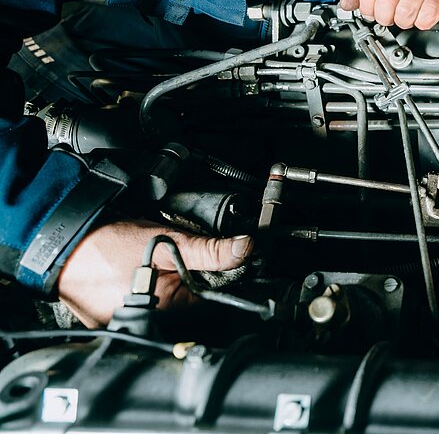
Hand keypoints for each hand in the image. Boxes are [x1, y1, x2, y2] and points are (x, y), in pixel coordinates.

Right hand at [56, 220, 251, 327]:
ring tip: (150, 265)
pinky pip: (145, 304)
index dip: (215, 274)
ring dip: (169, 283)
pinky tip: (138, 274)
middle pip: (190, 301)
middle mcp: (149, 326)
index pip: (212, 297)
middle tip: (170, 259)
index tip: (209, 258)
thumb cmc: (108, 246)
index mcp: (168, 312)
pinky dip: (148, 289)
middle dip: (190, 278)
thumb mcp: (167, 243)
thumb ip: (208, 250)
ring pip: (168, 302)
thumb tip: (246, 248)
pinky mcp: (116, 319)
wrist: (63, 248)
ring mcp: (131, 323)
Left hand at [339, 0, 438, 28]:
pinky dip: (421, 22)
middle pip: (385, 2)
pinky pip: (426, 18)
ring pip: (404, 12)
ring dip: (403, 20)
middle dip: (383, 16)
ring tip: (404, 15)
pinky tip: (420, 15)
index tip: (370, 8)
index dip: (366, 4)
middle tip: (388, 14)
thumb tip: (346, 2)